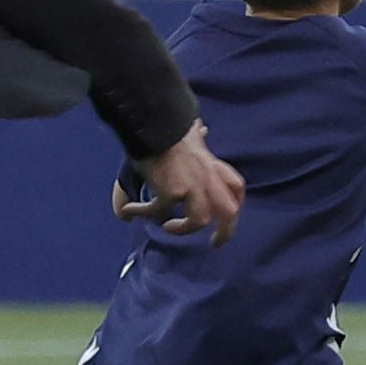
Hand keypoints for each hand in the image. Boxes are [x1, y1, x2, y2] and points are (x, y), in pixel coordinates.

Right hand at [122, 121, 245, 245]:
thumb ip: (197, 135)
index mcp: (212, 164)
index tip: (226, 214)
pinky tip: (130, 210)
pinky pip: (158, 212)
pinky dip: (142, 212)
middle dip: (225, 232)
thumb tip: (203, 128)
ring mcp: (192, 186)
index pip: (235, 186)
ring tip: (167, 227)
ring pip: (199, 220)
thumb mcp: (190, 132)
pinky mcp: (171, 191)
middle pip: (229, 211)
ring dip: (182, 229)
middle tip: (214, 243)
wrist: (156, 121)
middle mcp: (207, 178)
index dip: (235, 202)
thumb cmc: (169, 125)